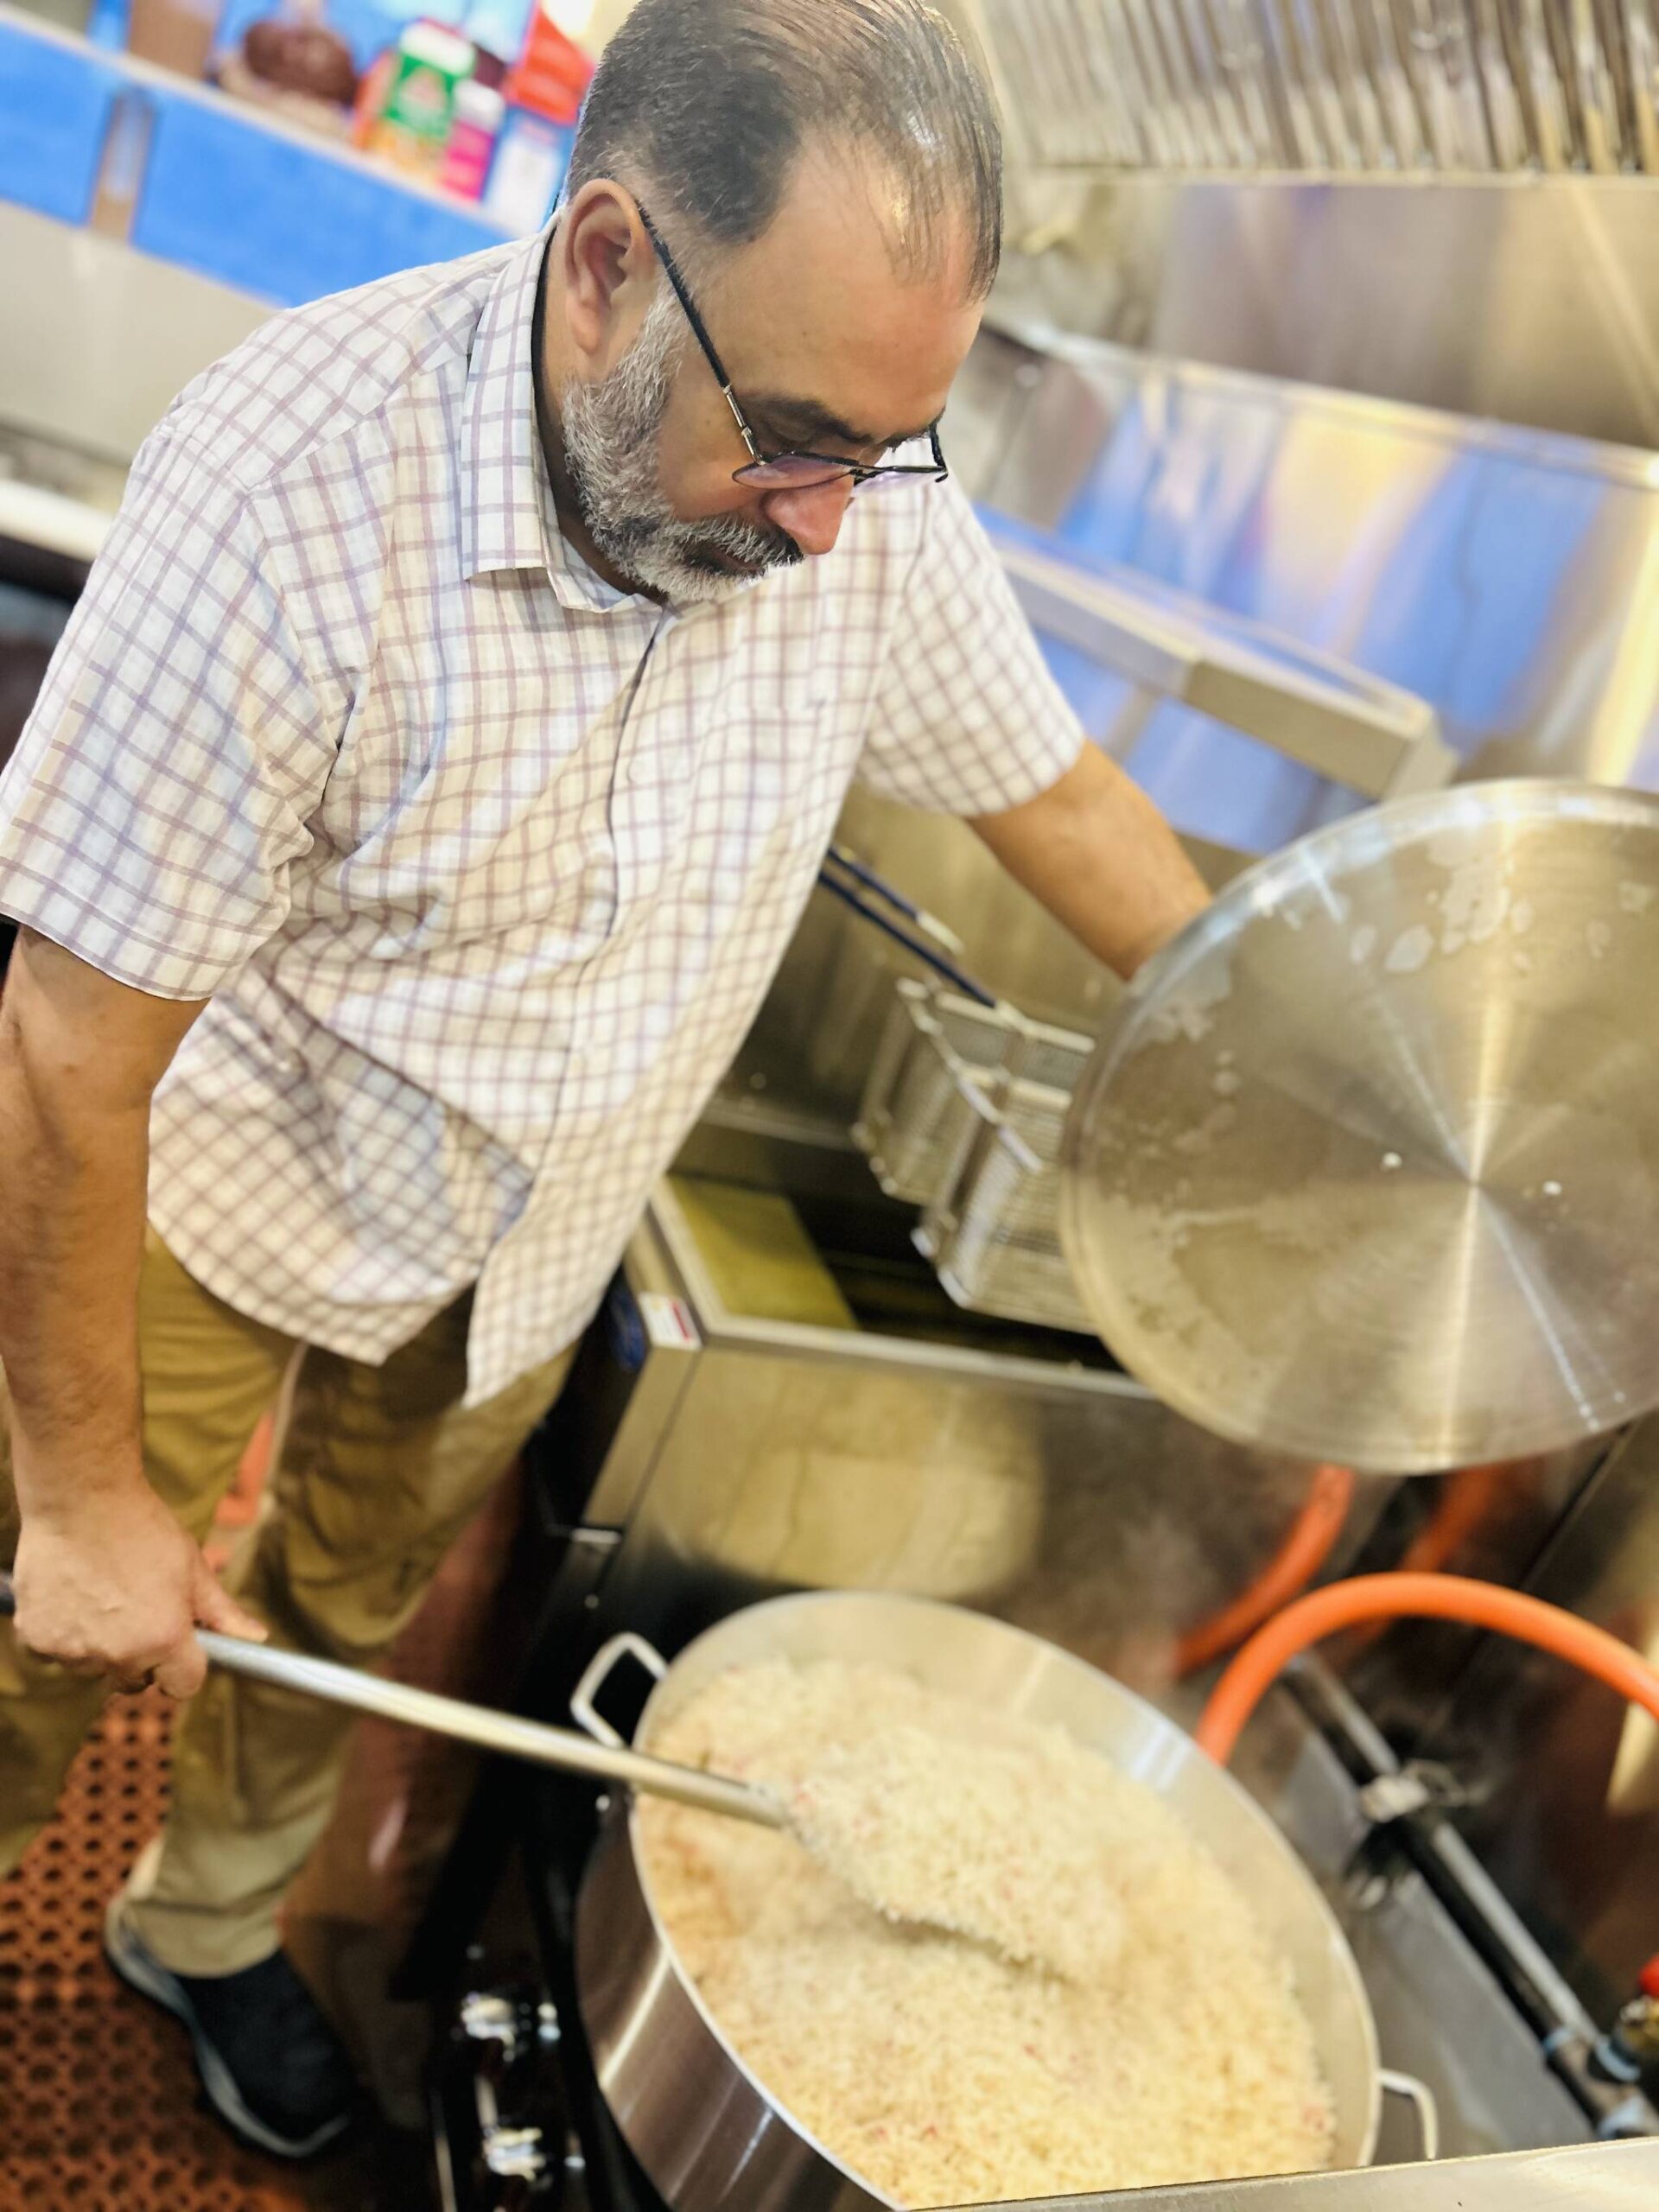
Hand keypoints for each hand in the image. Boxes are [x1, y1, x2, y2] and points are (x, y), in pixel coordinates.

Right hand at [11, 1486, 266, 1696]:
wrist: (80, 1498)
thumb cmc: (142, 1529)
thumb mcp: (192, 1567)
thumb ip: (221, 1612)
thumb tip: (257, 1636)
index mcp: (164, 1639)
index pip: (183, 1686)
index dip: (184, 1667)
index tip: (179, 1647)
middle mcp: (119, 1654)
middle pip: (136, 1680)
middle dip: (142, 1656)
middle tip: (137, 1610)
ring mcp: (75, 1651)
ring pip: (94, 1667)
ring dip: (100, 1645)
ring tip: (103, 1592)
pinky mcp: (38, 1640)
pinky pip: (57, 1654)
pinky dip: (65, 1633)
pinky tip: (73, 1594)